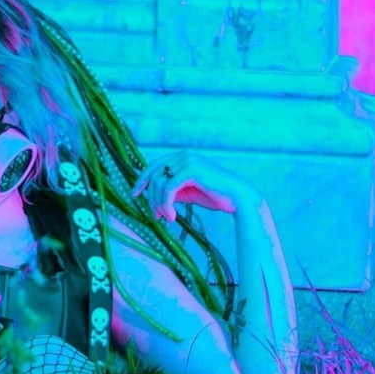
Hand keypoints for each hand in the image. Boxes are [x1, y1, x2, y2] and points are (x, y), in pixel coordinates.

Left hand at [131, 151, 256, 222]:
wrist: (239, 199)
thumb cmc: (215, 196)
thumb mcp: (188, 192)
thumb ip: (171, 190)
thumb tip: (152, 197)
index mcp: (182, 157)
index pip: (154, 165)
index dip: (142, 179)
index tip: (135, 194)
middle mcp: (183, 155)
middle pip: (154, 174)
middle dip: (151, 196)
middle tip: (155, 215)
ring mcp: (188, 160)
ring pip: (159, 182)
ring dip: (159, 204)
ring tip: (165, 218)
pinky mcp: (192, 170)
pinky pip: (168, 188)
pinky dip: (166, 204)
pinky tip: (172, 217)